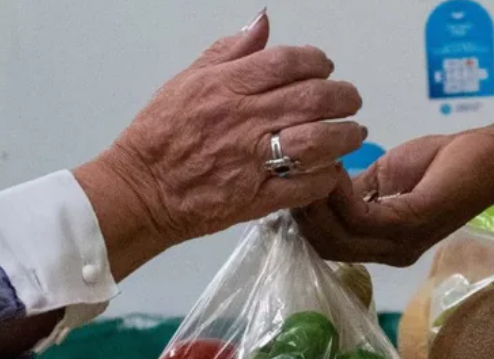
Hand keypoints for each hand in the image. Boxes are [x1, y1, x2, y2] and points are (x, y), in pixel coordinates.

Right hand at [73, 12, 363, 268]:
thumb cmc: (159, 136)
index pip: (287, 62)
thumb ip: (228, 52)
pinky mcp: (256, 198)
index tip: (326, 67)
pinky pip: (305, 186)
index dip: (317, 60)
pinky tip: (330, 170)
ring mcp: (252, 161)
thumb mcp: (187, 81)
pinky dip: (326, 176)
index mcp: (226, 87)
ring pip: (317, 142)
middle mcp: (243, 120)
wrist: (141, 189)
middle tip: (351, 100)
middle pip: (313, 99)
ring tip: (352, 134)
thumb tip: (262, 24)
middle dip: (343, 96)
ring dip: (344, 136)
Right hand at [296, 118, 493, 266]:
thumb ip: (354, 191)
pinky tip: (331, 167)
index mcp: (384, 243)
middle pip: (327, 247)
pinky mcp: (412, 222)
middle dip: (302, 213)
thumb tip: (319, 188)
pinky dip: (338, 193)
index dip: (303, 219)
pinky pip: (361, 217)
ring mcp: (401, 242)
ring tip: (305, 166)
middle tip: (288, 174)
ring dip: (315, 201)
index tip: (286, 184)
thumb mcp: (386, 177)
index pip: (329, 244)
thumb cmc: (443, 163)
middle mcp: (390, 252)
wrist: (490, 155)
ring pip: (338, 237)